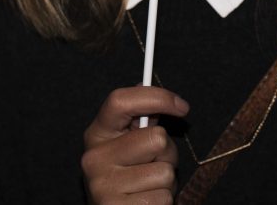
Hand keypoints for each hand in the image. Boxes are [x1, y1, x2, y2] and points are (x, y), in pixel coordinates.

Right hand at [81, 87, 188, 204]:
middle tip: (155, 163)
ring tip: (150, 186)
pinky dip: (163, 201)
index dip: (156, 97)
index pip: (120, 101)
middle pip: (155, 138)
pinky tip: (147, 202)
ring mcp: (104, 186)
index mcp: (97, 134)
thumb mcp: (127, 146)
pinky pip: (164, 198)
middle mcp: (94, 158)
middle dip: (167, 152)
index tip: (182, 106)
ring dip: (166, 181)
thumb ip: (138, 120)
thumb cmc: (126, 178)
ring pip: (165, 172)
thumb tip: (145, 83)